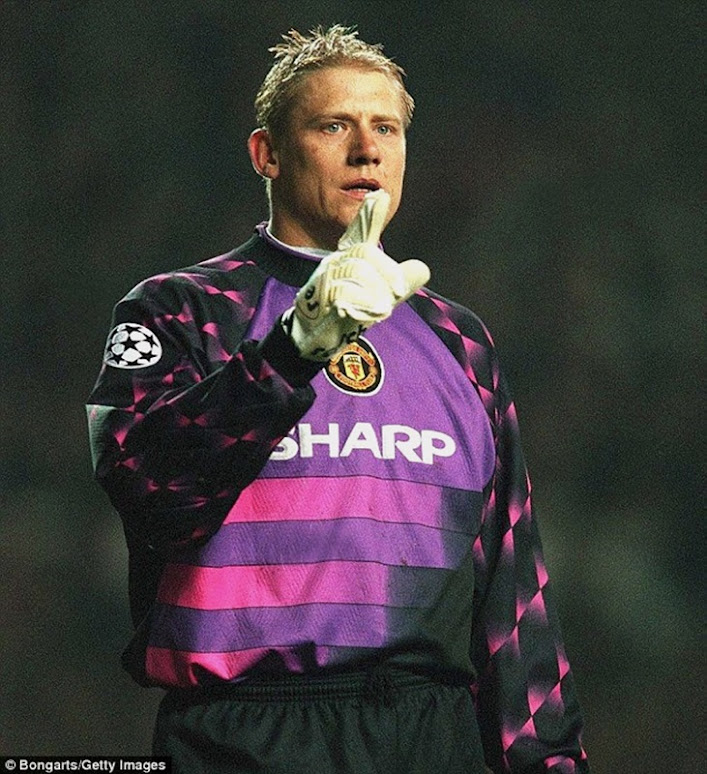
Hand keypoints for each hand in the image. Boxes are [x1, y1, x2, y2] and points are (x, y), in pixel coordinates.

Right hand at [286, 190, 429, 360]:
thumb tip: (423, 268)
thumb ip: (398, 280)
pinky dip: (361, 304)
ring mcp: (325, 278)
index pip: (361, 233)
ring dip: (375, 292)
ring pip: (357, 271)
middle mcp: (335, 263)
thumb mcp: (376, 294)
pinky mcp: (318, 298)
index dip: (370, 216)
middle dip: (387, 273)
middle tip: (398, 291)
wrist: (313, 334)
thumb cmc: (346, 310)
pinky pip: (344, 293)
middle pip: (366, 253)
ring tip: (380, 309)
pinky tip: (369, 312)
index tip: (381, 195)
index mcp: (349, 258)